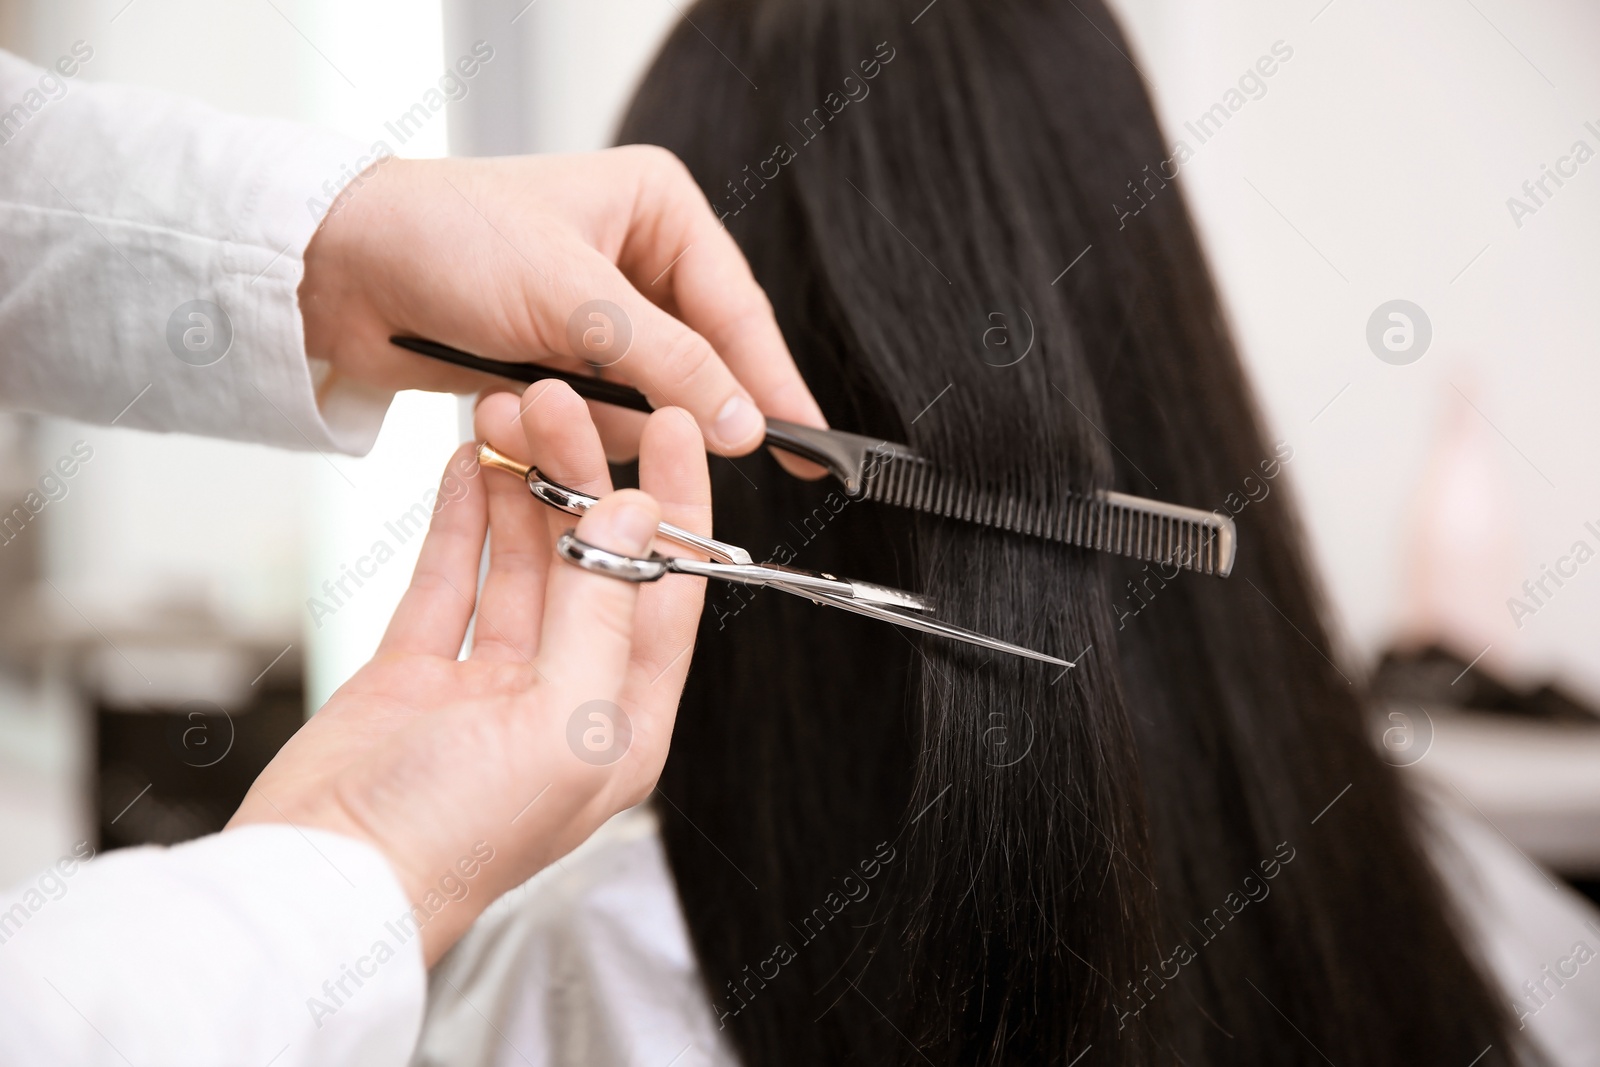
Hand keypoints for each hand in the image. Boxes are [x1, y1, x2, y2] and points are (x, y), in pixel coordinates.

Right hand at [228, 383, 710, 963]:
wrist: (322, 882)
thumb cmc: (451, 837)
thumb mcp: (562, 722)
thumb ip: (603, 613)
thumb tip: (635, 519)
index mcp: (620, 722)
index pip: (667, 590)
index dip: (672, 504)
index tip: (666, 427)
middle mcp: (562, 697)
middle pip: (590, 562)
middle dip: (580, 479)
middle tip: (561, 403)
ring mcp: (487, 682)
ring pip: (521, 561)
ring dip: (520, 489)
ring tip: (511, 414)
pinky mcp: (416, 671)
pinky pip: (451, 578)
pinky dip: (459, 521)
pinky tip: (468, 463)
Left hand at [297, 148, 825, 465]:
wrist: (334, 270)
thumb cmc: (445, 240)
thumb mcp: (573, 298)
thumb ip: (670, 364)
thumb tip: (746, 423)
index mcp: (659, 211)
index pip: (738, 310)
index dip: (769, 382)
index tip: (806, 445)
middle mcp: (637, 262)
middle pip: (694, 368)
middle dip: (646, 406)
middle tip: (608, 422)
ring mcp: (596, 319)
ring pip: (645, 408)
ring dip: (583, 420)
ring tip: (518, 394)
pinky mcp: (558, 365)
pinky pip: (592, 422)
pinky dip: (552, 427)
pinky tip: (498, 399)